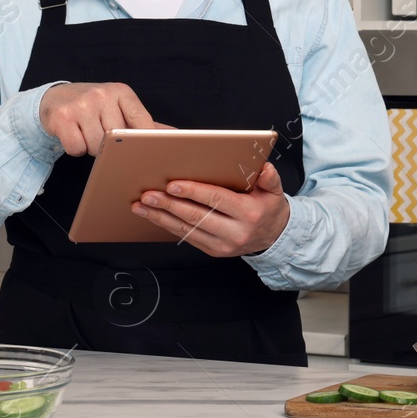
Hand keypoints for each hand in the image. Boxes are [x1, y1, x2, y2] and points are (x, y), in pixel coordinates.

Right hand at [39, 82, 160, 156]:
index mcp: (121, 92)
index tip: (147, 153)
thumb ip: (144, 122)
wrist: (56, 97)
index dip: (145, 141)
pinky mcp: (62, 117)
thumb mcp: (119, 107)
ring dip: (92, 148)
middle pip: (118, 139)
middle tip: (103, 137)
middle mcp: (102, 95)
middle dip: (112, 146)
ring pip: (96, 146)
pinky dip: (75, 148)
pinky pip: (76, 148)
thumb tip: (175, 135)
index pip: (142, 121)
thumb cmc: (94, 106)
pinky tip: (74, 135)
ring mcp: (81, 105)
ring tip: (87, 134)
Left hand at [132, 161, 290, 257]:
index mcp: (248, 213)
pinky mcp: (212, 250)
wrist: (274, 238)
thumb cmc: (268, 209)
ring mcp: (222, 244)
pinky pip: (186, 237)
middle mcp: (234, 232)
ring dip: (161, 217)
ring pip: (186, 229)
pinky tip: (154, 215)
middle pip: (196, 216)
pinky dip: (168, 225)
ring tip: (142, 205)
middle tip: (148, 194)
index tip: (172, 185)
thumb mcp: (274, 192)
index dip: (193, 192)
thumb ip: (269, 178)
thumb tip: (265, 167)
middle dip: (169, 204)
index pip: (216, 200)